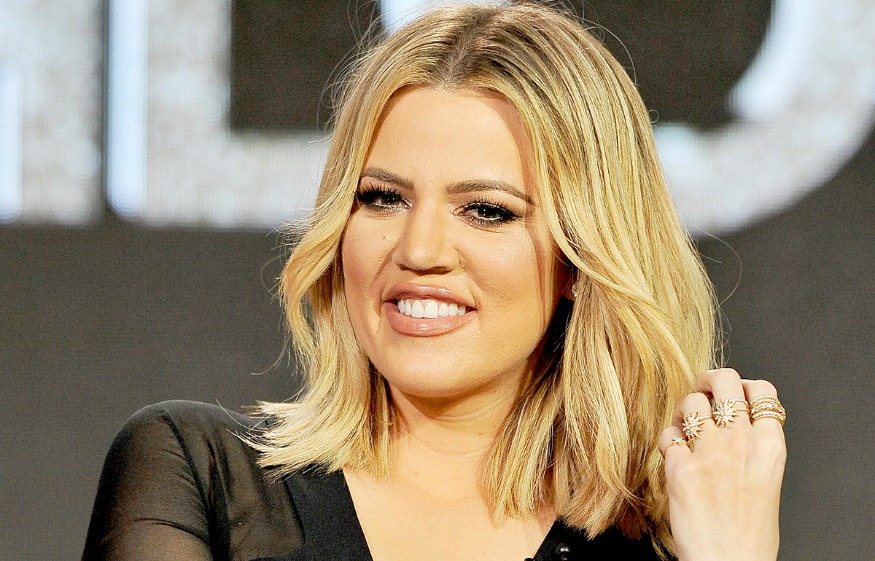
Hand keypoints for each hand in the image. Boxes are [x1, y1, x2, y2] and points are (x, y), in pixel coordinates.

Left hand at [658, 368, 786, 560]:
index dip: (744, 385)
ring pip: (690, 402)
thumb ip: (754, 445)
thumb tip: (733, 418)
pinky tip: (674, 455)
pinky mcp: (680, 469)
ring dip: (683, 410)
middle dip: (708, 380)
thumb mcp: (768, 479)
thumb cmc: (749, 532)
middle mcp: (742, 443)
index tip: (733, 395)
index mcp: (771, 447)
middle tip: (702, 393)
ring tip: (684, 426)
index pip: (762, 389)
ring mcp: (710, 453)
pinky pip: (667, 435)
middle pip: (723, 380)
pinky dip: (668, 442)